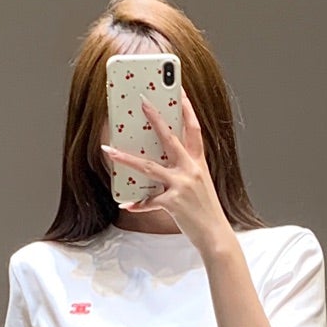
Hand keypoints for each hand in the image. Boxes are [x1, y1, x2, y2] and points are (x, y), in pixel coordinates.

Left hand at [100, 89, 229, 253]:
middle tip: (142, 101)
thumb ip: (184, 171)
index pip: (194, 129)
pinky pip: (149, 201)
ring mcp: (182, 185)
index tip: (180, 91)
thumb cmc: (206, 210)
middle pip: (170, 138)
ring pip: (149, 167)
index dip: (187, 108)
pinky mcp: (174, 203)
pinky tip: (126, 204)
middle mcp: (191, 170)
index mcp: (198, 163)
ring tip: (109, 151)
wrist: (216, 235)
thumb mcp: (199, 185)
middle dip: (155, 118)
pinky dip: (138, 203)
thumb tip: (159, 165)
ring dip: (126, 159)